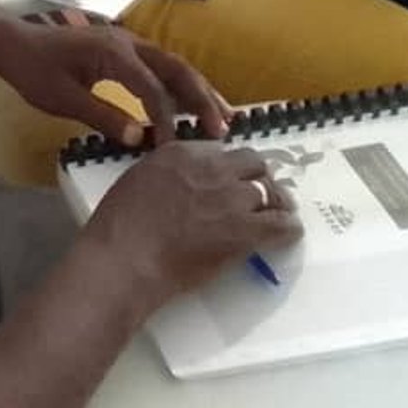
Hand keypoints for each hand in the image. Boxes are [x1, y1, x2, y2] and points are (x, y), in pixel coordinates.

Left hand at [0, 21, 232, 148]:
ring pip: (174, 67)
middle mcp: (128, 43)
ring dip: (199, 91)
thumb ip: (102, 116)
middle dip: (202, 99)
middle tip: (223, 129)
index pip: (152, 88)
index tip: (173, 148)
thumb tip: (140, 140)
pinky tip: (193, 107)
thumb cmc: (34, 70)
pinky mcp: (125, 53)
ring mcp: (129, 45)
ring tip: (224, 118)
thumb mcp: (63, 99)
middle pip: (177, 69)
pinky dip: (181, 87)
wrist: (13, 44)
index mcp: (113, 52)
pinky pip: (162, 69)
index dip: (166, 119)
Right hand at [84, 143, 302, 300]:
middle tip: (258, 196)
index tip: (231, 180)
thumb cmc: (119, 224)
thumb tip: (185, 186)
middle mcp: (212, 168)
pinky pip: (281, 224)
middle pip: (253, 163)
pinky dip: (287, 228)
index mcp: (181, 152)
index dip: (230, 168)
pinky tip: (286, 234)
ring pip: (271, 190)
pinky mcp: (245, 230)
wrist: (126, 257)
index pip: (222, 150)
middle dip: (258, 178)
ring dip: (275, 202)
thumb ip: (168, 174)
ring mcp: (231, 197)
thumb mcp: (139, 180)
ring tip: (277, 214)